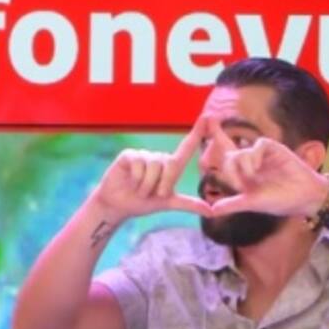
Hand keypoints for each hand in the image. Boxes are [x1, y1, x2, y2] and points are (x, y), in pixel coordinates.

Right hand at [89, 114, 211, 219]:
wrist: (118, 206)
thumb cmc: (142, 203)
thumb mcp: (167, 204)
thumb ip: (188, 204)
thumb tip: (211, 212)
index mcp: (171, 167)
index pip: (186, 147)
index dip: (197, 132)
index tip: (208, 116)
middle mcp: (159, 158)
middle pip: (171, 164)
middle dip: (164, 183)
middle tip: (154, 195)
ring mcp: (143, 155)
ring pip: (154, 166)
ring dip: (147, 185)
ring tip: (140, 191)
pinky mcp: (129, 155)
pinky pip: (138, 164)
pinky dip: (136, 178)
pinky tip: (130, 182)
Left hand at [206, 128, 328, 217]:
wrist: (304, 197)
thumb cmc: (280, 201)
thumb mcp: (252, 203)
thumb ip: (233, 204)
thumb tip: (211, 211)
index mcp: (242, 175)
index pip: (225, 160)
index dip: (214, 146)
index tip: (203, 130)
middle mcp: (250, 163)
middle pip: (229, 151)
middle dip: (221, 146)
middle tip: (222, 148)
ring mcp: (261, 156)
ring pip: (241, 152)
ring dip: (242, 165)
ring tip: (251, 177)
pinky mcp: (274, 150)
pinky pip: (258, 145)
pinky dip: (254, 156)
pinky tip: (257, 167)